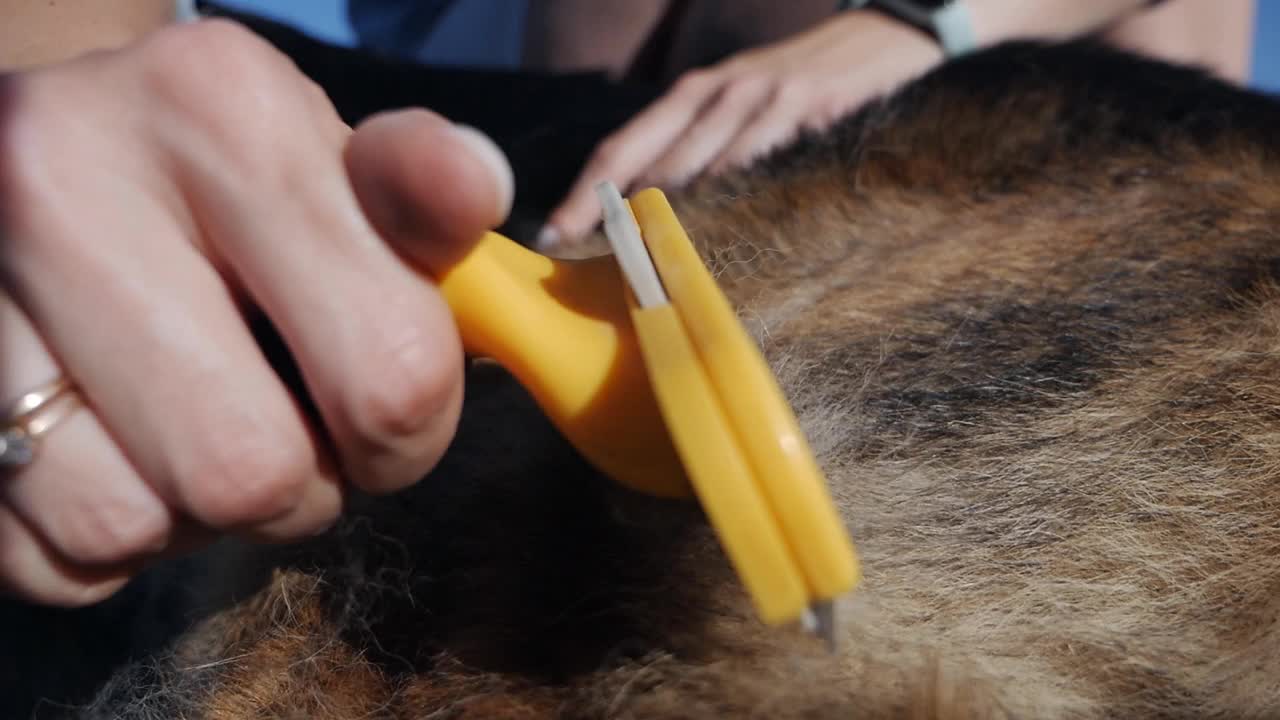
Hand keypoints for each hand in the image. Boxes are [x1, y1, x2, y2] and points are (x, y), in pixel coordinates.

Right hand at [0, 19, 512, 605]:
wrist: (57, 156)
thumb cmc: (229, 177)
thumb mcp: (335, 160)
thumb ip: (421, 192)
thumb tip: (473, 187)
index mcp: (217, 111)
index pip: (389, 369)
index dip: (412, 428)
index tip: (390, 403)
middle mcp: (62, 183)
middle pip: (252, 475)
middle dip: (307, 486)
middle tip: (297, 428)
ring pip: (131, 527)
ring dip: (197, 515)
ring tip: (198, 426)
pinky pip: (49, 555)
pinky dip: (108, 539)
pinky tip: (120, 448)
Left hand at [541, 10, 943, 247]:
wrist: (883, 35)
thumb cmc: (797, 84)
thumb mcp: (736, 100)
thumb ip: (693, 145)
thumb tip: (642, 212)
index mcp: (692, 92)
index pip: (622, 147)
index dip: (585, 195)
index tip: (555, 235)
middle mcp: (720, 93)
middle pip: (655, 169)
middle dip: (623, 223)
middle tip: (599, 270)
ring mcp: (766, 101)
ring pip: (707, 176)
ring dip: (677, 227)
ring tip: (654, 272)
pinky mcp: (813, 112)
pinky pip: (769, 170)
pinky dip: (744, 208)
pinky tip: (729, 243)